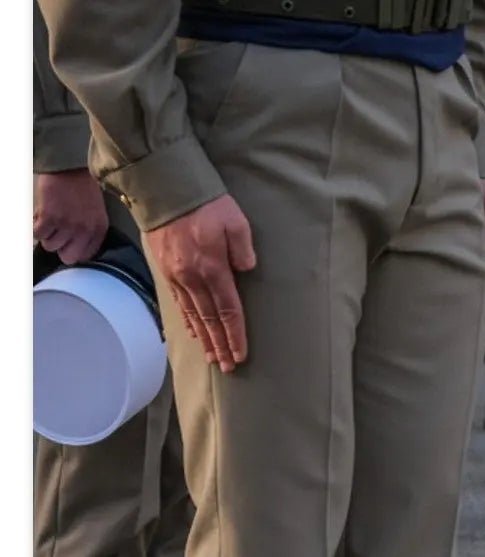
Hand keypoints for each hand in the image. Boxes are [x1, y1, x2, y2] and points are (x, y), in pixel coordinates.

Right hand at [33, 168, 109, 264]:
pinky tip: (40, 216)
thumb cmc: (82, 186)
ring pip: (50, 246)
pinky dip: (35, 226)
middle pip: (68, 257)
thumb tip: (76, 247)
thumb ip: (90, 230)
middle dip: (59, 247)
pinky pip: (38, 234)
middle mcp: (85, 230)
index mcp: (99, 229)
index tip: (67, 242)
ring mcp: (67, 224)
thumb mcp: (96, 211)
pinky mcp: (50, 216)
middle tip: (56, 233)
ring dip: (47, 234)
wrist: (69, 166)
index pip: (85, 256)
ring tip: (49, 219)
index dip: (73, 250)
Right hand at [152, 195, 257, 370]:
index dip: (235, 335)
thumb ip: (244, 248)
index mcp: (212, 268)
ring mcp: (177, 276)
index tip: (241, 354)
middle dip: (221, 344)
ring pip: (193, 315)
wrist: (165, 190)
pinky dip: (187, 321)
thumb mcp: (235, 221)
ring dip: (205, 338)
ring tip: (213, 357)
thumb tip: (247, 269)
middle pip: (210, 319)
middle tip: (229, 366)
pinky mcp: (166, 270)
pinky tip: (194, 332)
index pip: (228, 310)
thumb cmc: (206, 204)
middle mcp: (192, 278)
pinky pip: (179, 302)